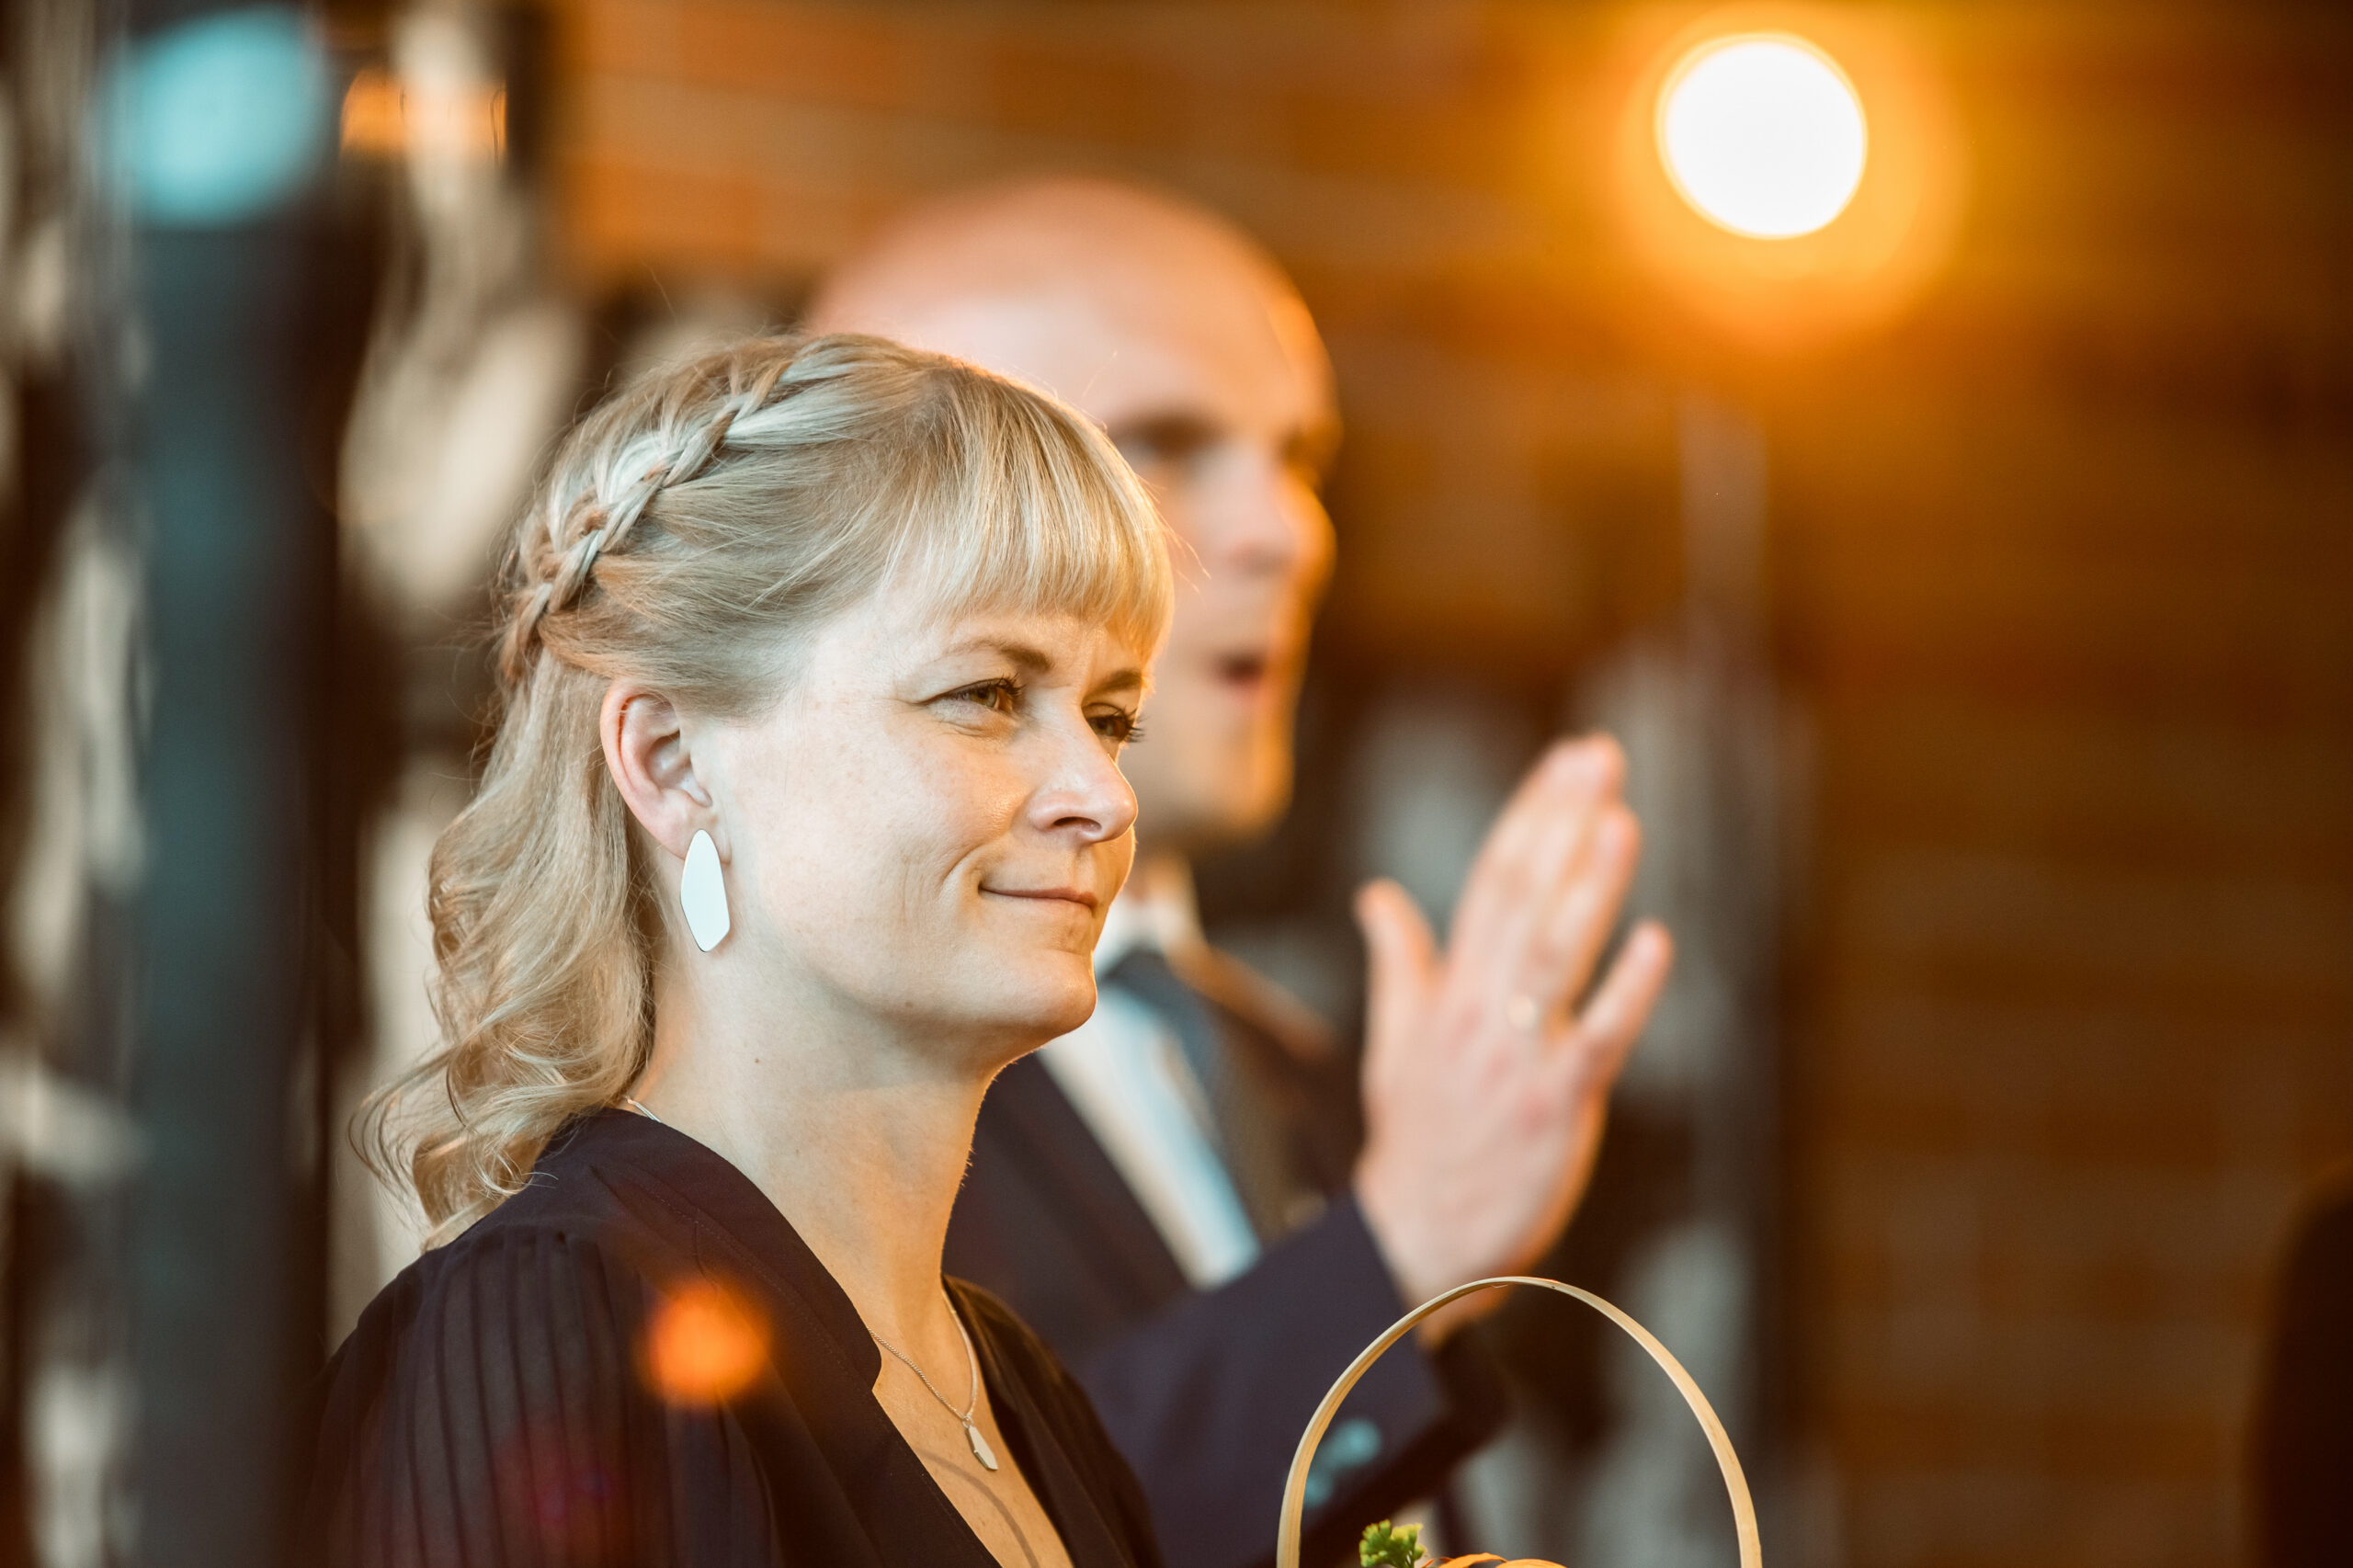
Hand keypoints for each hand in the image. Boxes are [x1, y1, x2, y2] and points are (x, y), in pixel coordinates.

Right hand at [1350, 736, 1672, 1329]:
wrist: (1418, 1238)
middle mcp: (1481, 1012)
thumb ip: (1398, 962)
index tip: (1566, 760)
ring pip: (1554, 954)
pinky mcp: (1558, 1104)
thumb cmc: (1417, 1139)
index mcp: (1448, 991)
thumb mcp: (1394, 1042)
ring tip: (1620, 820)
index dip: (1531, 815)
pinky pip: (1597, 1038)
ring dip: (1589, 885)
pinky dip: (1627, 989)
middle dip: (1562, 822)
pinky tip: (1655, 940)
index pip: (1491, 880)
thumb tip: (1377, 896)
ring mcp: (1520, 1057)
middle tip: (1600, 758)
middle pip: (1522, 898)